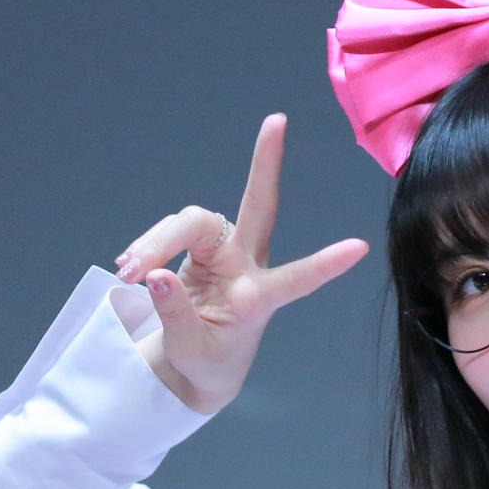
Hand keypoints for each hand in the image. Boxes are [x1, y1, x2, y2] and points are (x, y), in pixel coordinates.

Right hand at [116, 114, 367, 413]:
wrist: (195, 367)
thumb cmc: (207, 362)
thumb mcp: (190, 351)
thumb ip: (174, 314)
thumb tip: (156, 275)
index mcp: (259, 300)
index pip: (297, 280)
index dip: (325, 265)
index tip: (361, 248)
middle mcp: (246, 267)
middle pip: (256, 207)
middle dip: (265, 164)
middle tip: (277, 121)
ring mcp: (223, 253)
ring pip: (193, 221)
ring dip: (156, 241)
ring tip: (127, 273)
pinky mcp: (199, 249)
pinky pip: (173, 229)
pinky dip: (148, 245)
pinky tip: (129, 268)